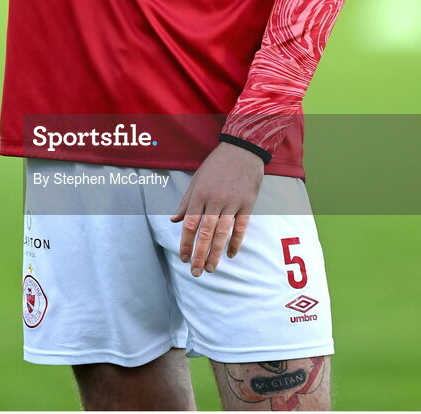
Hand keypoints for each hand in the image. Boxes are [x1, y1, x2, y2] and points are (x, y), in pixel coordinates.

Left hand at [170, 141, 262, 275]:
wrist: (242, 149)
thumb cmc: (216, 164)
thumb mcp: (197, 179)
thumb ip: (186, 202)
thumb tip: (173, 220)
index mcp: (200, 194)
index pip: (190, 224)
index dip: (186, 243)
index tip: (184, 258)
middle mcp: (215, 200)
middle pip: (205, 232)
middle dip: (200, 254)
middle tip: (196, 272)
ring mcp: (232, 202)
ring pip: (222, 233)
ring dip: (216, 253)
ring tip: (211, 269)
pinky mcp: (248, 203)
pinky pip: (241, 226)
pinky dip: (236, 242)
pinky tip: (230, 254)